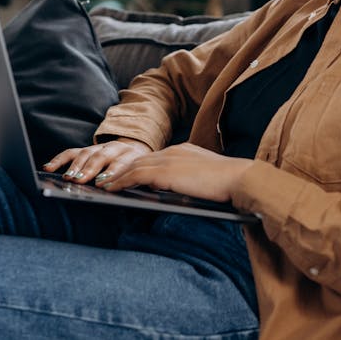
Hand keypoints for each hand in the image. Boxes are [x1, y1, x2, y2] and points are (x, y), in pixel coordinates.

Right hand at [42, 138, 151, 184]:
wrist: (138, 152)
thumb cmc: (137, 172)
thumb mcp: (142, 178)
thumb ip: (134, 184)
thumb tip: (128, 200)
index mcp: (132, 156)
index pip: (121, 164)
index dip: (111, 174)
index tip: (102, 185)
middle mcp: (115, 148)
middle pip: (101, 157)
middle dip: (90, 169)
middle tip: (80, 180)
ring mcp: (100, 147)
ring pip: (86, 153)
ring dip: (76, 166)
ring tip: (68, 178)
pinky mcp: (88, 149)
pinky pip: (72, 153)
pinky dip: (59, 160)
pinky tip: (49, 168)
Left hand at [106, 143, 253, 202]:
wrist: (238, 179)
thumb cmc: (229, 183)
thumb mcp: (205, 177)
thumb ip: (190, 178)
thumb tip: (181, 189)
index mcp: (183, 151)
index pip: (153, 158)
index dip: (136, 166)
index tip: (124, 173)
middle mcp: (173, 151)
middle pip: (139, 160)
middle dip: (120, 169)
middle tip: (104, 178)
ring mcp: (168, 160)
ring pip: (133, 167)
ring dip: (115, 176)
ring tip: (101, 185)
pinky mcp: (165, 172)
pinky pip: (135, 176)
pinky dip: (120, 181)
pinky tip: (110, 189)